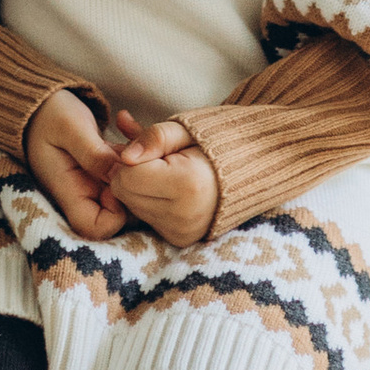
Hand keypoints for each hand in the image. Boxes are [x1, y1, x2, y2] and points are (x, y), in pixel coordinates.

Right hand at [22, 83, 124, 240]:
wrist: (39, 101)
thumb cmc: (49, 113)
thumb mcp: (71, 128)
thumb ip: (93, 153)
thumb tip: (120, 178)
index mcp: (68, 191)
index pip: (95, 228)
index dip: (116, 214)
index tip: (122, 184)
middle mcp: (82, 194)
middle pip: (117, 216)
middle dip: (134, 189)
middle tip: (137, 156)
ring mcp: (93, 183)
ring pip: (126, 193)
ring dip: (136, 169)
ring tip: (133, 136)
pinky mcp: (102, 171)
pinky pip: (126, 175)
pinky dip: (133, 158)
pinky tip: (129, 129)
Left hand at [104, 110, 221, 250]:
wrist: (245, 173)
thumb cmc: (210, 146)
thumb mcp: (183, 130)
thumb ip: (154, 137)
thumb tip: (125, 156)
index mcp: (187, 185)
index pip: (126, 177)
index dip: (128, 159)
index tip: (147, 150)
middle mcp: (184, 215)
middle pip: (125, 195)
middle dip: (130, 175)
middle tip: (151, 161)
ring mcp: (182, 231)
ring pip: (132, 208)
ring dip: (138, 189)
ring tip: (161, 174)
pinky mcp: (179, 239)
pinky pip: (145, 219)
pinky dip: (149, 203)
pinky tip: (166, 191)